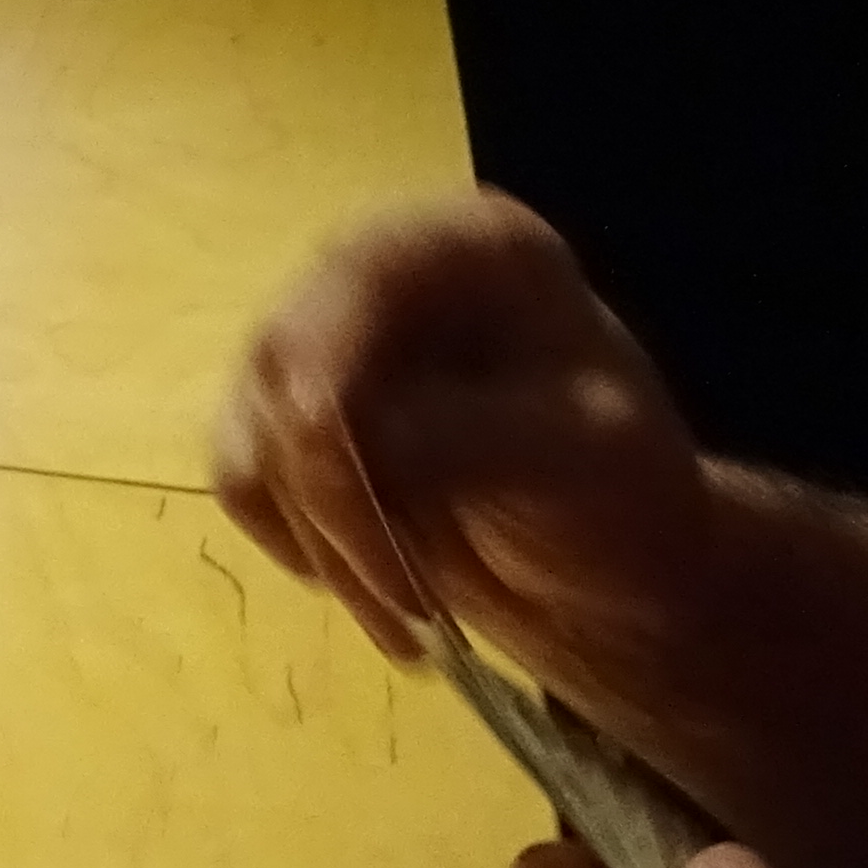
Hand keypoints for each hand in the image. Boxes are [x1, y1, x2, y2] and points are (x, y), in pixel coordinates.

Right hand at [211, 193, 718, 681]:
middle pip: (287, 360)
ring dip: (322, 544)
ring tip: (412, 621)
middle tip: (410, 608)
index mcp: (465, 246)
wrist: (617, 568)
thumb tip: (339, 442)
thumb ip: (463, 436)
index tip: (323, 458)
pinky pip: (243, 477)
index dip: (326, 363)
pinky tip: (372, 587)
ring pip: (255, 431)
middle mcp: (377, 273)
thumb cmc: (625, 493)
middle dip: (335, 496)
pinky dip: (296, 546)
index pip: (358, 276)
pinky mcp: (286, 417)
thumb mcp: (581, 455)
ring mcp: (322, 344)